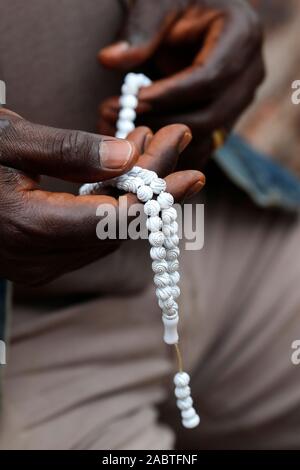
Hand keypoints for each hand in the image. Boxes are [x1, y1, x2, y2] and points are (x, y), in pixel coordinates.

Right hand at [0, 110, 203, 283]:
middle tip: (177, 144)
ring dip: (135, 193)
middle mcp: (37, 258)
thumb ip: (69, 151)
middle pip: (119, 227)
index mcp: (29, 227)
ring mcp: (38, 266)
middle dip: (152, 185)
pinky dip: (113, 205)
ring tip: (150, 148)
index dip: (158, 195)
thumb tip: (128, 158)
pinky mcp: (40, 261)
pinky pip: (91, 237)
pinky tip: (123, 174)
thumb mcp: (10, 138)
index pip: (116, 220)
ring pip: (109, 234)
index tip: (190, 168)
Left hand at [98, 0, 264, 168]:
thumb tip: (109, 60)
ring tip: (123, 130)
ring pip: (207, 136)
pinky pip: (204, 145)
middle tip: (120, 118)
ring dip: (164, 140)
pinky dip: (173, 151)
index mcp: (243, 36)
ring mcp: (242, 100)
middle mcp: (251, 73)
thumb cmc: (179, 3)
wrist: (195, 18)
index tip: (134, 100)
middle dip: (163, 122)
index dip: (171, 95)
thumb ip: (139, 30)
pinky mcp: (228, 119)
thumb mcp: (159, 3)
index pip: (209, 78)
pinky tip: (141, 146)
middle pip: (211, 114)